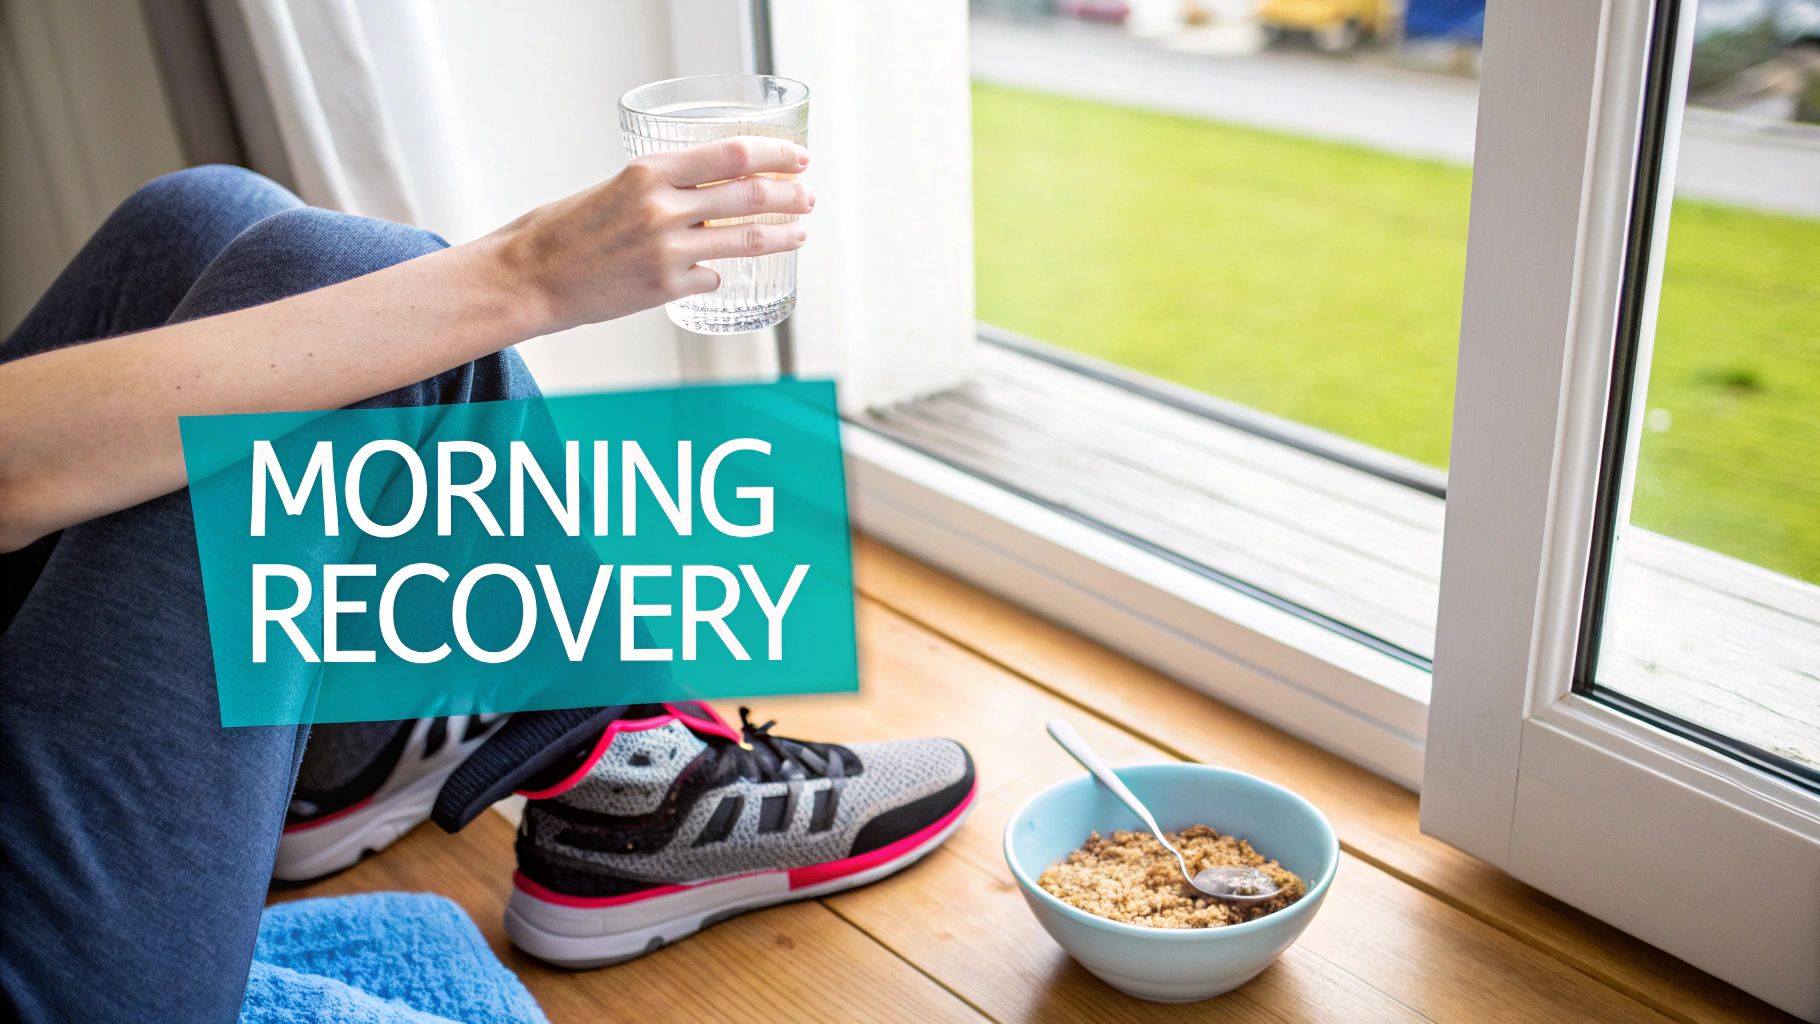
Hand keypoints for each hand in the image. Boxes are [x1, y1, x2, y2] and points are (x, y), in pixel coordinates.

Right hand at [485, 137, 814, 333]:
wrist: (528, 276)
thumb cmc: (564, 231)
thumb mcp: (616, 187)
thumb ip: (663, 187)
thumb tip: (711, 190)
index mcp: (651, 172)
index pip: (734, 154)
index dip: (776, 156)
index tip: (798, 159)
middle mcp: (664, 207)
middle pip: (752, 195)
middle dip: (791, 196)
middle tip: (808, 198)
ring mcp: (668, 250)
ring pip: (747, 240)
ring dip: (782, 236)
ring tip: (800, 234)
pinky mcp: (666, 288)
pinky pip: (712, 278)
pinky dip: (716, 276)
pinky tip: (714, 276)